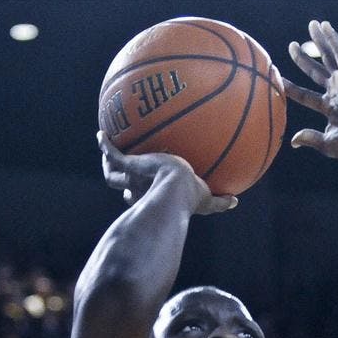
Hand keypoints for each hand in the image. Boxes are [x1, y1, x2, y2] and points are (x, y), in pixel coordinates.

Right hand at [96, 132, 236, 214]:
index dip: (142, 195)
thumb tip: (236, 202)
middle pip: (125, 188)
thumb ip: (221, 202)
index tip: (142, 192)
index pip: (145, 197)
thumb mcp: (208, 200)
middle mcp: (140, 190)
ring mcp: (132, 178)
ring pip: (112, 174)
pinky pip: (111, 153)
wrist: (176, 189)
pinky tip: (101, 134)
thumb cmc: (193, 197)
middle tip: (123, 174)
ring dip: (108, 164)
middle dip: (123, 183)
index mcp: (156, 197)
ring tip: (106, 151)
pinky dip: (105, 144)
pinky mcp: (128, 165)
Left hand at [283, 20, 337, 162]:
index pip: (306, 95)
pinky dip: (333, 40)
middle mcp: (336, 93)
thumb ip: (310, 138)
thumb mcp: (325, 143)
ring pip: (329, 57)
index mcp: (330, 109)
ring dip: (320, 41)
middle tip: (292, 46)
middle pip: (316, 72)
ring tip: (312, 25)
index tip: (279, 78)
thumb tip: (293, 140)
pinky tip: (326, 27)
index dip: (292, 87)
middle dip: (303, 59)